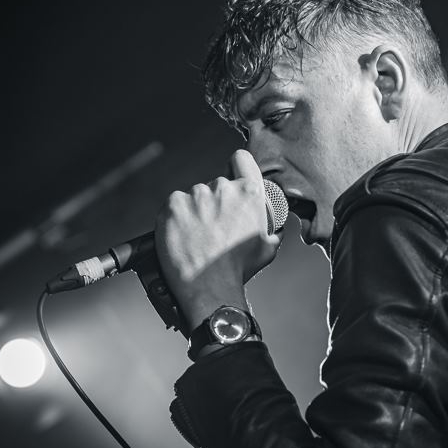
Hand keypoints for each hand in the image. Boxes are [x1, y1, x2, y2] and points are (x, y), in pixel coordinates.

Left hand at [155, 149, 282, 328]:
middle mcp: (222, 188)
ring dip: (195, 211)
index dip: (236, 167)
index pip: (241, 160)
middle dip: (215, 202)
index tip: (231, 178)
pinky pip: (175, 205)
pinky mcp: (172, 205)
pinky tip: (183, 236)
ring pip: (194, 197)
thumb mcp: (268, 247)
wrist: (210, 287)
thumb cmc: (239, 269)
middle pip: (216, 185)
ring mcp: (195, 196)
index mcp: (249, 192)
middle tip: (214, 227)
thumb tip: (275, 228)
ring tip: (197, 237)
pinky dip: (177, 218)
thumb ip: (271, 229)